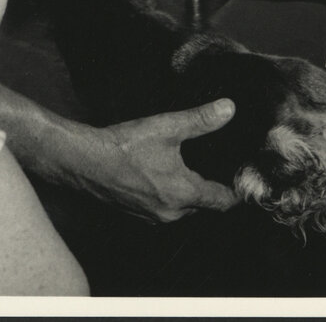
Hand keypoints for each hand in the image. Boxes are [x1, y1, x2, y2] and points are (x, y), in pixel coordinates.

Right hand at [83, 99, 238, 222]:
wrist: (83, 161)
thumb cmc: (124, 146)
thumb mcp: (167, 127)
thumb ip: (201, 120)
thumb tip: (228, 109)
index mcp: (183, 194)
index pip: (221, 202)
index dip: (235, 192)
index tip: (243, 181)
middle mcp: (170, 212)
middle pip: (203, 207)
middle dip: (211, 191)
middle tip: (219, 170)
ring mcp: (151, 216)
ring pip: (182, 209)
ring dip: (188, 194)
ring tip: (193, 171)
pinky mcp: (136, 214)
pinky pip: (163, 209)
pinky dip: (168, 196)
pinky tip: (163, 176)